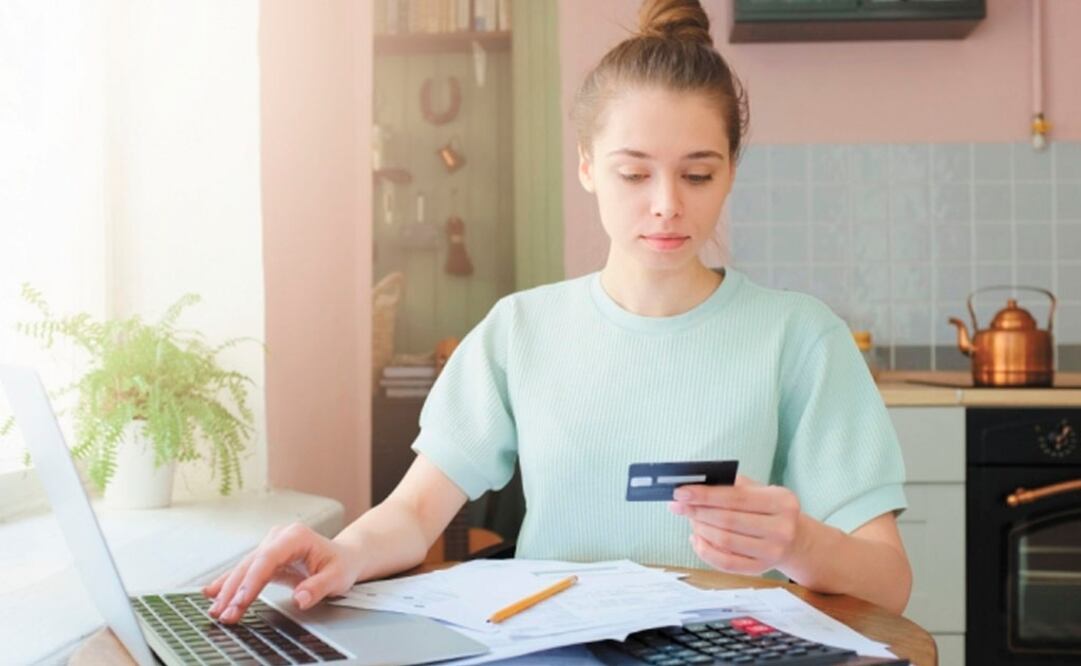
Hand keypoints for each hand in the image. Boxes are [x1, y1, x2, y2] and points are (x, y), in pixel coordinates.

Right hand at [203, 523, 361, 623]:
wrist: (344, 556)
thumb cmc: (341, 564)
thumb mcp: (338, 577)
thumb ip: (318, 587)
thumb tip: (301, 598)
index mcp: (296, 536)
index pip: (268, 559)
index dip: (252, 581)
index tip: (241, 601)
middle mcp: (279, 537)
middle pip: (251, 564)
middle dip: (235, 590)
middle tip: (224, 614)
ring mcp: (271, 545)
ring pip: (244, 568)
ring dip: (228, 590)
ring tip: (215, 610)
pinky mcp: (266, 556)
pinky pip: (245, 570)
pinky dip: (229, 583)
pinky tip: (212, 592)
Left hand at [668, 475, 804, 575]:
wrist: (795, 538)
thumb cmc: (769, 509)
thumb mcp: (759, 490)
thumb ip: (730, 486)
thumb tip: (694, 486)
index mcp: (782, 501)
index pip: (735, 497)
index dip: (704, 495)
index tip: (680, 492)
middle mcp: (782, 528)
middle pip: (728, 520)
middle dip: (697, 512)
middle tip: (678, 506)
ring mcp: (773, 552)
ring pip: (725, 541)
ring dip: (700, 529)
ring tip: (691, 519)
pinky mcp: (761, 569)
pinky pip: (725, 563)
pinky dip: (705, 550)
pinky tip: (697, 538)